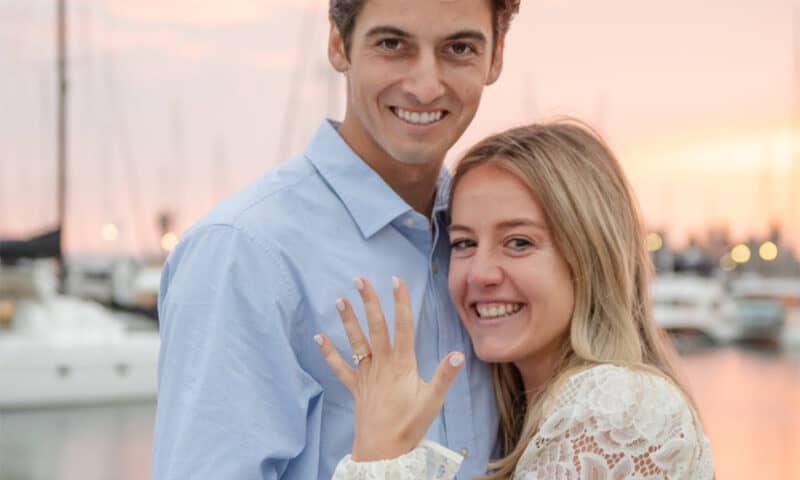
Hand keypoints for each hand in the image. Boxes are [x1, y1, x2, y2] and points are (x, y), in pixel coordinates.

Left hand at [315, 276, 464, 460]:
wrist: (383, 450)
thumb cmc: (409, 425)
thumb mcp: (433, 400)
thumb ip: (445, 375)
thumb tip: (459, 353)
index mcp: (403, 364)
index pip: (403, 326)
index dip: (400, 302)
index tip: (396, 281)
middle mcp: (382, 364)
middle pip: (375, 327)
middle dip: (369, 302)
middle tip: (360, 279)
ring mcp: (367, 375)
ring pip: (356, 342)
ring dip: (348, 320)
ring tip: (339, 299)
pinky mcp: (356, 387)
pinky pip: (340, 368)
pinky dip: (329, 353)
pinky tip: (319, 337)